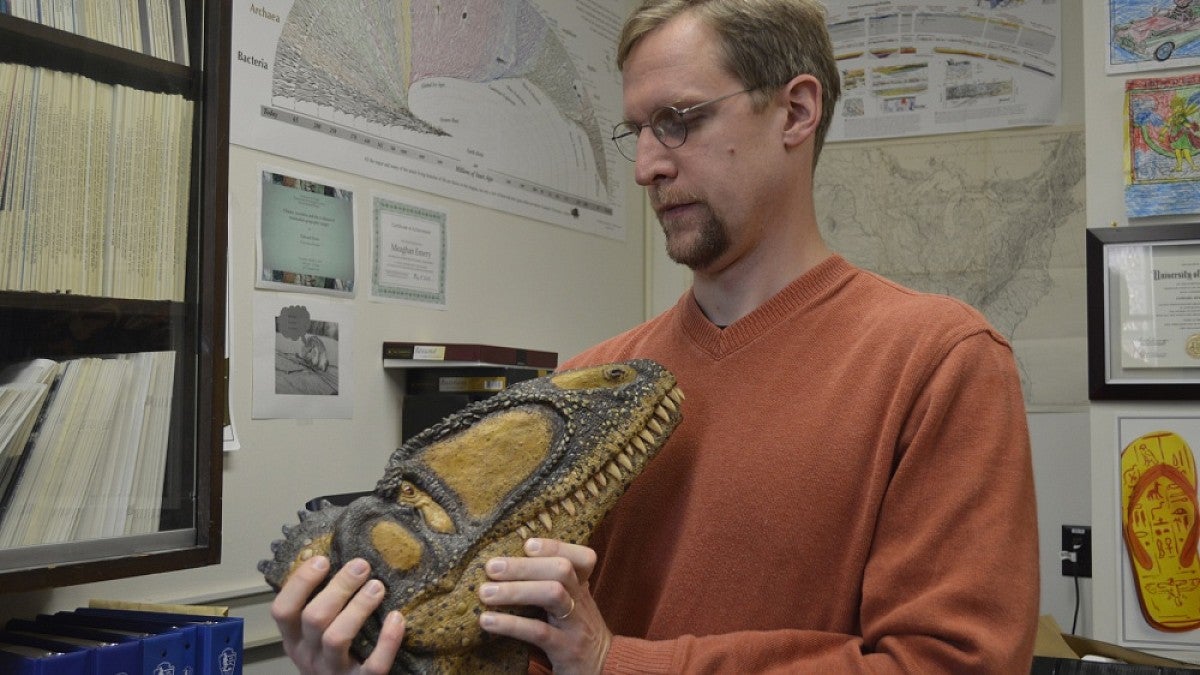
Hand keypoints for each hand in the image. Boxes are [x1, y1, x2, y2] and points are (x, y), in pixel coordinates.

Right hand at [270, 556, 405, 673]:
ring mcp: (333, 672)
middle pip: (314, 618)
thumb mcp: (315, 633)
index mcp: (293, 639)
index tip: (322, 560)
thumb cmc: (333, 654)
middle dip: (338, 588)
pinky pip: (373, 665)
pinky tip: (397, 618)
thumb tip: (338, 558)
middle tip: (361, 566)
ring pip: (337, 638)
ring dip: (358, 608)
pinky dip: (387, 642)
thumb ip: (320, 604)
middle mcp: (308, 656)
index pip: (282, 609)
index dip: (299, 583)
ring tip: (377, 587)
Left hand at [478, 538, 611, 674]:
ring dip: (516, 590)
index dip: (556, 546)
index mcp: (581, 588)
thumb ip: (552, 585)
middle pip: (561, 570)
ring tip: (485, 593)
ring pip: (552, 594)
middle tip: (491, 567)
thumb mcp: (573, 605)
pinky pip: (538, 632)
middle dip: (524, 566)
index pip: (582, 557)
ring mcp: (575, 625)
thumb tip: (509, 566)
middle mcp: (581, 601)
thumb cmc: (577, 633)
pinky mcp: (565, 649)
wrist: (604, 669)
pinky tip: (487, 622)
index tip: (527, 544)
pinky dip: (511, 624)